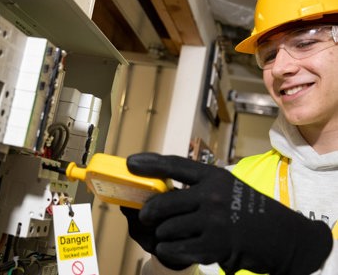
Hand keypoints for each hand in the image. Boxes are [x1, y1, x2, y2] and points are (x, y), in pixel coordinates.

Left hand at [126, 153, 332, 274]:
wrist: (281, 236)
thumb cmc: (248, 208)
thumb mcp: (226, 187)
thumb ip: (198, 187)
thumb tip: (161, 190)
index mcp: (213, 176)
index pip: (175, 165)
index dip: (150, 163)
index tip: (130, 163)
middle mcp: (212, 195)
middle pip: (164, 201)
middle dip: (149, 211)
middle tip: (144, 215)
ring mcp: (214, 221)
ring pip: (168, 227)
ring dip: (162, 233)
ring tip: (165, 235)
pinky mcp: (215, 246)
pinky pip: (177, 249)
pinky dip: (169, 249)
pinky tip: (170, 247)